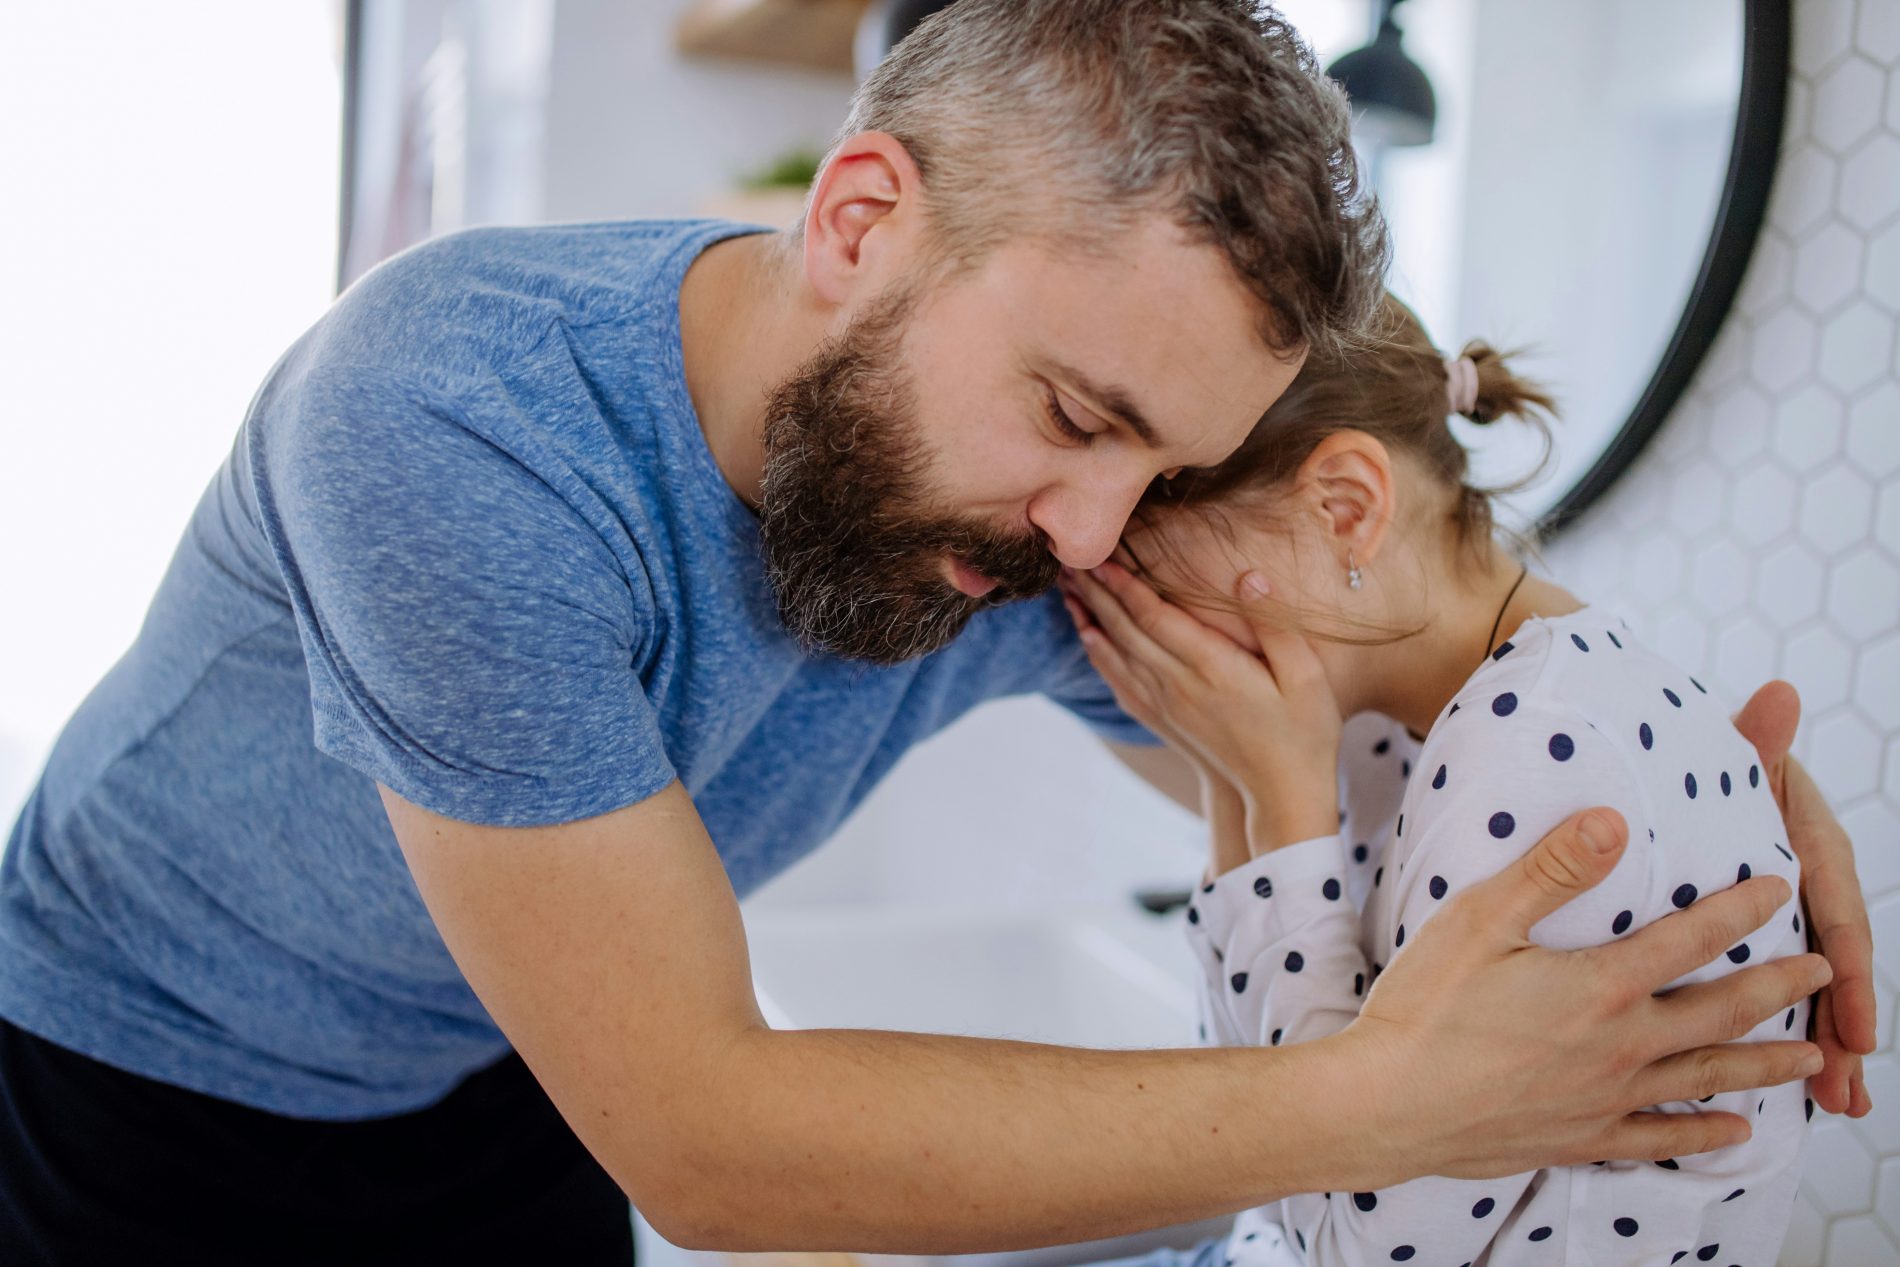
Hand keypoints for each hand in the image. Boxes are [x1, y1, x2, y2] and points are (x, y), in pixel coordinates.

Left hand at [1062, 559, 1341, 850]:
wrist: (1283, 795)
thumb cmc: (1304, 731)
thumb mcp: (1305, 676)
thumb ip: (1273, 625)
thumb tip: (1248, 577)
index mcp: (1214, 669)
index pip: (1156, 618)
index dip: (1126, 586)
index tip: (1103, 557)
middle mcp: (1181, 686)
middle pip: (1126, 632)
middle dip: (1097, 594)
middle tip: (1070, 561)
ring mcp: (1169, 706)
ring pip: (1116, 655)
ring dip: (1089, 620)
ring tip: (1066, 589)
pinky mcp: (1165, 720)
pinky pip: (1121, 682)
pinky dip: (1099, 656)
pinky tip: (1087, 637)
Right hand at [1344, 806, 1831, 1181]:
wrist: (1389, 1105)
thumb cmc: (1425, 1007)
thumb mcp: (1479, 921)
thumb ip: (1551, 870)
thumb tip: (1613, 820)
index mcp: (1600, 987)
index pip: (1691, 939)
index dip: (1741, 909)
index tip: (1780, 888)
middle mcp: (1620, 1046)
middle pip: (1720, 1013)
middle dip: (1780, 990)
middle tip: (1825, 972)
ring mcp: (1605, 1098)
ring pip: (1705, 1078)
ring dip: (1764, 1065)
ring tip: (1812, 1058)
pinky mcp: (1580, 1136)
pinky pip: (1660, 1137)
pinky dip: (1704, 1135)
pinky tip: (1735, 1134)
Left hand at [1733, 681, 1875, 1116]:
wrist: (1663, 756)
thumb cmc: (1695, 755)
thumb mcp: (1727, 750)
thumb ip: (1754, 734)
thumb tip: (1781, 693)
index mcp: (1806, 837)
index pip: (1836, 909)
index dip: (1848, 971)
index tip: (1855, 1028)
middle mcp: (1804, 875)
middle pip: (1830, 959)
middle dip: (1842, 1030)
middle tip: (1844, 1094)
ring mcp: (1781, 904)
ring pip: (1806, 978)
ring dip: (1822, 1044)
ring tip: (1833, 1106)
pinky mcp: (1751, 923)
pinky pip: (1772, 977)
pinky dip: (1781, 1027)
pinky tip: (1785, 1081)